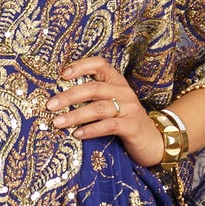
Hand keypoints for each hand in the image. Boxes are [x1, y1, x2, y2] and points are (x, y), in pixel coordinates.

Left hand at [46, 56, 164, 169]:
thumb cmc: (125, 121)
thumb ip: (92, 98)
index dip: (80, 66)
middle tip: (50, 105)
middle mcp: (124, 91)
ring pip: (98, 108)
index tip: (62, 75)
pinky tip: (77, 134)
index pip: (99, 64)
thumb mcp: (111, 104)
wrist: (155, 141)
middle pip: (93, 88)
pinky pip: (108, 126)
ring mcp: (129, 108)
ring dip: (75, 115)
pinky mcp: (132, 126)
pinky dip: (91, 129)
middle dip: (68, 96)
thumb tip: (58, 99)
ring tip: (58, 122)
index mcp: (116, 82)